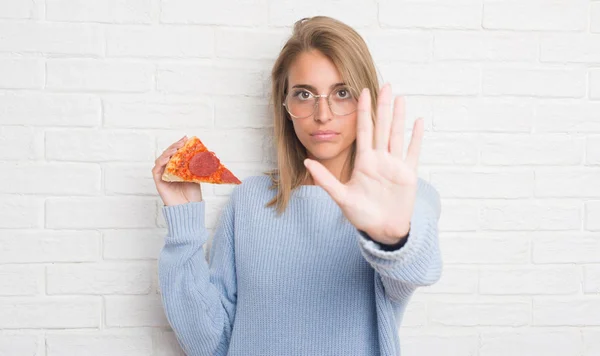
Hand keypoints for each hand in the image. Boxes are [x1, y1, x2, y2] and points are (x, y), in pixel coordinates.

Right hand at [152, 136, 202, 205]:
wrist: (189, 208)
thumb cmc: (193, 194)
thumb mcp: (196, 176)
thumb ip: (196, 166)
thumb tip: (203, 153)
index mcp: (177, 168)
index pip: (176, 153)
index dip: (179, 145)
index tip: (186, 138)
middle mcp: (169, 170)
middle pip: (167, 154)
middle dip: (174, 146)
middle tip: (182, 142)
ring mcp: (163, 175)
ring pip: (161, 160)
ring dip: (167, 152)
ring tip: (175, 149)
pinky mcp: (158, 182)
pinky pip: (156, 170)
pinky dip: (160, 163)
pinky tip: (167, 159)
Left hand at [304, 83, 422, 244]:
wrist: (381, 230)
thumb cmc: (361, 216)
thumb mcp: (341, 197)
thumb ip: (325, 179)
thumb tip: (306, 161)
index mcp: (364, 162)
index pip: (364, 130)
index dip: (363, 111)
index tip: (362, 91)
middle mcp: (380, 159)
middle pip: (382, 126)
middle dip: (383, 106)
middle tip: (386, 84)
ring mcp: (394, 165)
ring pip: (397, 135)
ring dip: (399, 117)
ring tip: (401, 97)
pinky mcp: (408, 174)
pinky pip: (413, 152)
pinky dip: (416, 138)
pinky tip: (418, 122)